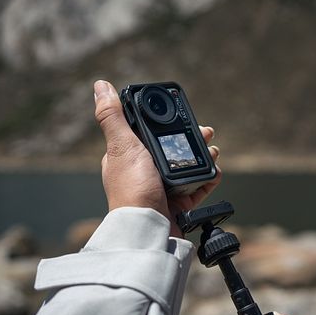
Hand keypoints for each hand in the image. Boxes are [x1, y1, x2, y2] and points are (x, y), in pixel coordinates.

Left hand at [93, 80, 221, 236]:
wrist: (149, 229)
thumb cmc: (132, 188)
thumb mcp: (122, 145)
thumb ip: (113, 116)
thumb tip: (101, 85)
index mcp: (128, 156)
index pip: (149, 132)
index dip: (166, 122)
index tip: (182, 114)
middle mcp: (143, 172)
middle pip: (172, 148)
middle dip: (191, 137)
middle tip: (207, 132)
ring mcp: (161, 188)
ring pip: (187, 166)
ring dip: (204, 156)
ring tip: (213, 152)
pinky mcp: (177, 205)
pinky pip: (197, 187)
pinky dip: (208, 178)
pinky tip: (214, 172)